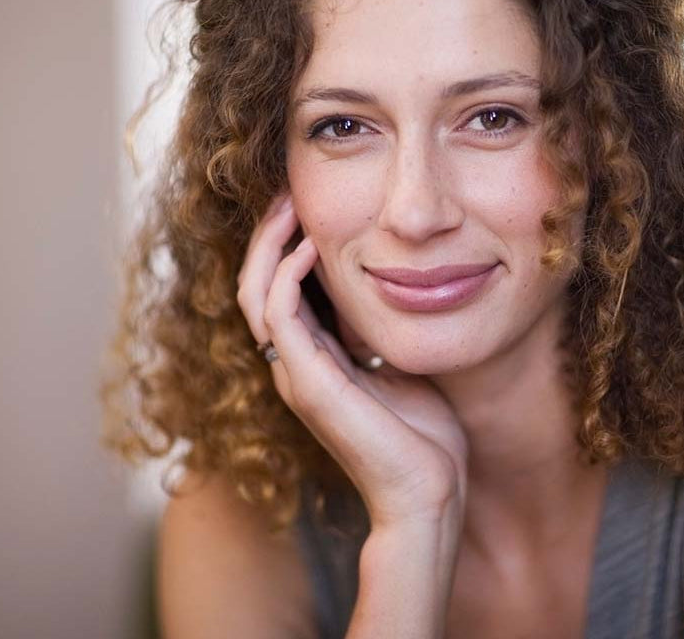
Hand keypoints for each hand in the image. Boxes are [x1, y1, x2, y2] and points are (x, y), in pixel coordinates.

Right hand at [236, 193, 469, 527]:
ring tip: (290, 204)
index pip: (278, 290)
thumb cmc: (426, 437)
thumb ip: (383, 329)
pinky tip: (309, 247)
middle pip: (255, 284)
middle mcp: (294, 366)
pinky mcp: (308, 384)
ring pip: (254, 294)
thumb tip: (397, 283)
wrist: (429, 493)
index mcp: (314, 361)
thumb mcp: (402, 363)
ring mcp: (295, 376)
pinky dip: (287, 276)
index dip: (284, 244)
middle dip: (268, 234)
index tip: (306, 203)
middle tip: (287, 190)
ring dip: (269, 244)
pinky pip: (278, 317)